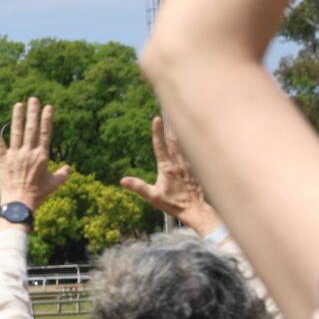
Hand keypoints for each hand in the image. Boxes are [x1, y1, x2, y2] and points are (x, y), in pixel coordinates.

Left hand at [0, 97, 71, 217]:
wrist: (19, 204)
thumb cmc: (38, 196)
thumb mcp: (54, 185)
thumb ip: (62, 175)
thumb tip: (69, 168)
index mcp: (42, 156)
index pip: (45, 133)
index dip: (47, 119)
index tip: (48, 107)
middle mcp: (29, 152)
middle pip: (31, 128)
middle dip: (32, 112)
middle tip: (33, 99)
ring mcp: (15, 155)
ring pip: (16, 132)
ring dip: (17, 117)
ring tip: (18, 104)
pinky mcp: (2, 160)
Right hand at [119, 115, 219, 234]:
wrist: (195, 209)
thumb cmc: (173, 204)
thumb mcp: (152, 197)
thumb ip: (138, 187)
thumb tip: (122, 180)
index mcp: (166, 167)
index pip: (160, 145)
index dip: (157, 131)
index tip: (156, 118)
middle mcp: (178, 162)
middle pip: (175, 138)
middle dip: (172, 124)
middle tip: (171, 110)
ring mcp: (188, 163)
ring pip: (185, 142)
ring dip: (182, 129)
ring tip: (182, 117)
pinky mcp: (196, 167)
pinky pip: (193, 150)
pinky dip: (192, 141)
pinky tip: (194, 135)